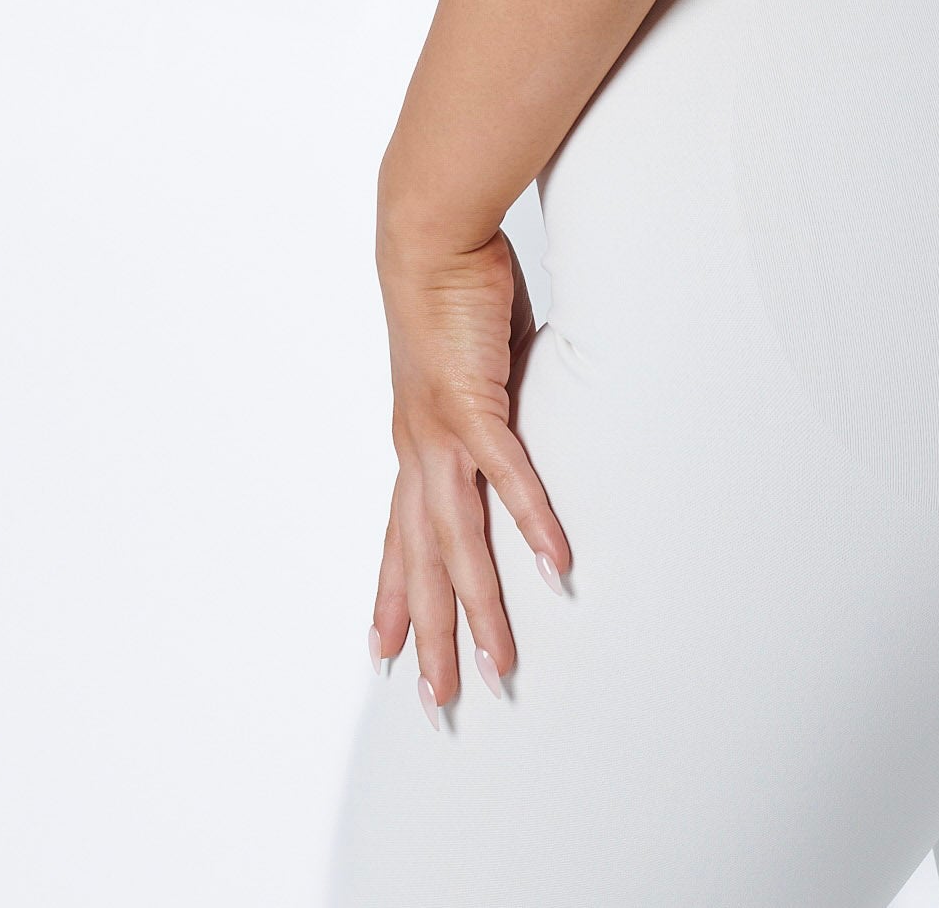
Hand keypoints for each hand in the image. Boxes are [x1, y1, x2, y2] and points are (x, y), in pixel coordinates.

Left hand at [370, 227, 573, 713]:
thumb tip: (516, 409)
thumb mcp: (469, 362)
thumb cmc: (450, 286)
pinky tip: (553, 566)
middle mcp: (420, 450)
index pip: (399, 536)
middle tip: (437, 703)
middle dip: (431, 636)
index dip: (394, 595)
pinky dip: (531, 523)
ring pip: (458, 544)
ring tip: (500, 667)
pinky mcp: (475, 405)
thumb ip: (490, 398)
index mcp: (417, 440)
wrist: (428, 234)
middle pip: (423, 563)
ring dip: (480, 609)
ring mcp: (443, 434)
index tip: (385, 650)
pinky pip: (508, 478)